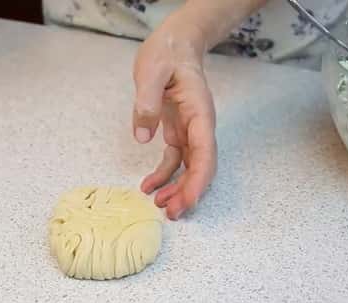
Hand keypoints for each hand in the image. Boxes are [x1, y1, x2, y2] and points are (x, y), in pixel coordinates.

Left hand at [132, 24, 215, 220]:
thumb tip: (143, 136)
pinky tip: (149, 187)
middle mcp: (199, 126)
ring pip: (190, 168)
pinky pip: (175, 160)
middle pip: (201, 166)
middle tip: (172, 213)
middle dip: (189, 192)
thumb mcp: (151, 71)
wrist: (174, 43)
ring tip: (161, 206)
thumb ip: (147, 102)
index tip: (189, 201)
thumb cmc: (167, 53)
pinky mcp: (178, 132)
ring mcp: (190, 131)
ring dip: (178, 189)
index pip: (204, 153)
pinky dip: (164, 176)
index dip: (198, 180)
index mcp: (199, 112)